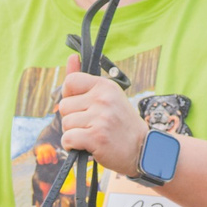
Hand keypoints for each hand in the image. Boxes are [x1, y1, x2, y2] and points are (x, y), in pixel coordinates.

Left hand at [55, 56, 146, 176]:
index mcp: (105, 86)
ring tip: (92, 135)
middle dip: (72, 119)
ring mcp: (100, 118)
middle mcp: (102, 99)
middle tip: (91, 125)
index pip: (70, 81)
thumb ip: (85, 80)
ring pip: (66, 124)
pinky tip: (87, 146)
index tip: (81, 106)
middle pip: (64, 106)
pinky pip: (67, 139)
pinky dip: (72, 146)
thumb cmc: (121, 124)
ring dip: (74, 133)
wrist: (142, 150)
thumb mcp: (109, 97)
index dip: (69, 96)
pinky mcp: (96, 137)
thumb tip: (72, 56)